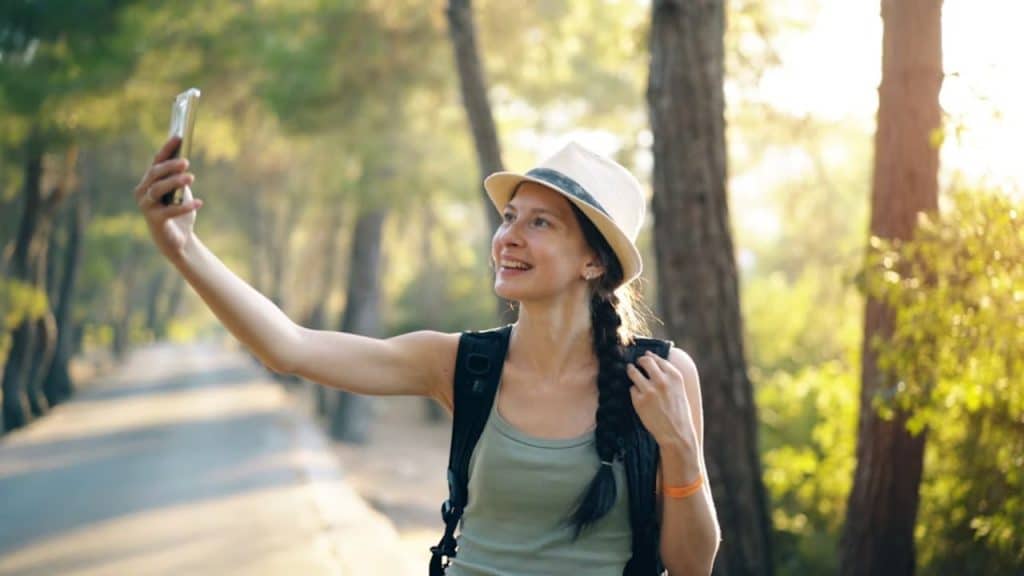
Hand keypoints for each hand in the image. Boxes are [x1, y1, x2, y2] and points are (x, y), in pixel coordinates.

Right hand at [135, 136, 202, 260]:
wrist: (178, 240)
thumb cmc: (179, 212)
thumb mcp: (180, 192)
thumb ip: (179, 177)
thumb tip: (185, 158)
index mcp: (149, 181)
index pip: (156, 161)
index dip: (167, 149)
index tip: (179, 137)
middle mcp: (143, 192)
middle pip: (155, 174)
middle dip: (170, 166)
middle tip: (186, 162)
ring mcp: (147, 206)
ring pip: (158, 189)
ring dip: (174, 182)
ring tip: (191, 177)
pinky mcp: (155, 220)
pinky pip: (169, 210)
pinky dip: (185, 206)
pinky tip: (199, 202)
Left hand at [626, 351, 698, 450]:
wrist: (677, 434)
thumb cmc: (679, 413)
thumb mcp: (679, 390)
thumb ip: (668, 375)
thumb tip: (652, 358)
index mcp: (675, 376)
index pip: (658, 358)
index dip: (650, 356)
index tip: (646, 356)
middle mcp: (661, 380)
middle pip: (645, 361)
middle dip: (639, 361)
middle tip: (636, 363)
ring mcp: (649, 390)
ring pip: (633, 372)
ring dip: (631, 371)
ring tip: (630, 371)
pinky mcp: (639, 401)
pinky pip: (632, 389)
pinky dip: (634, 392)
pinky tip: (640, 397)